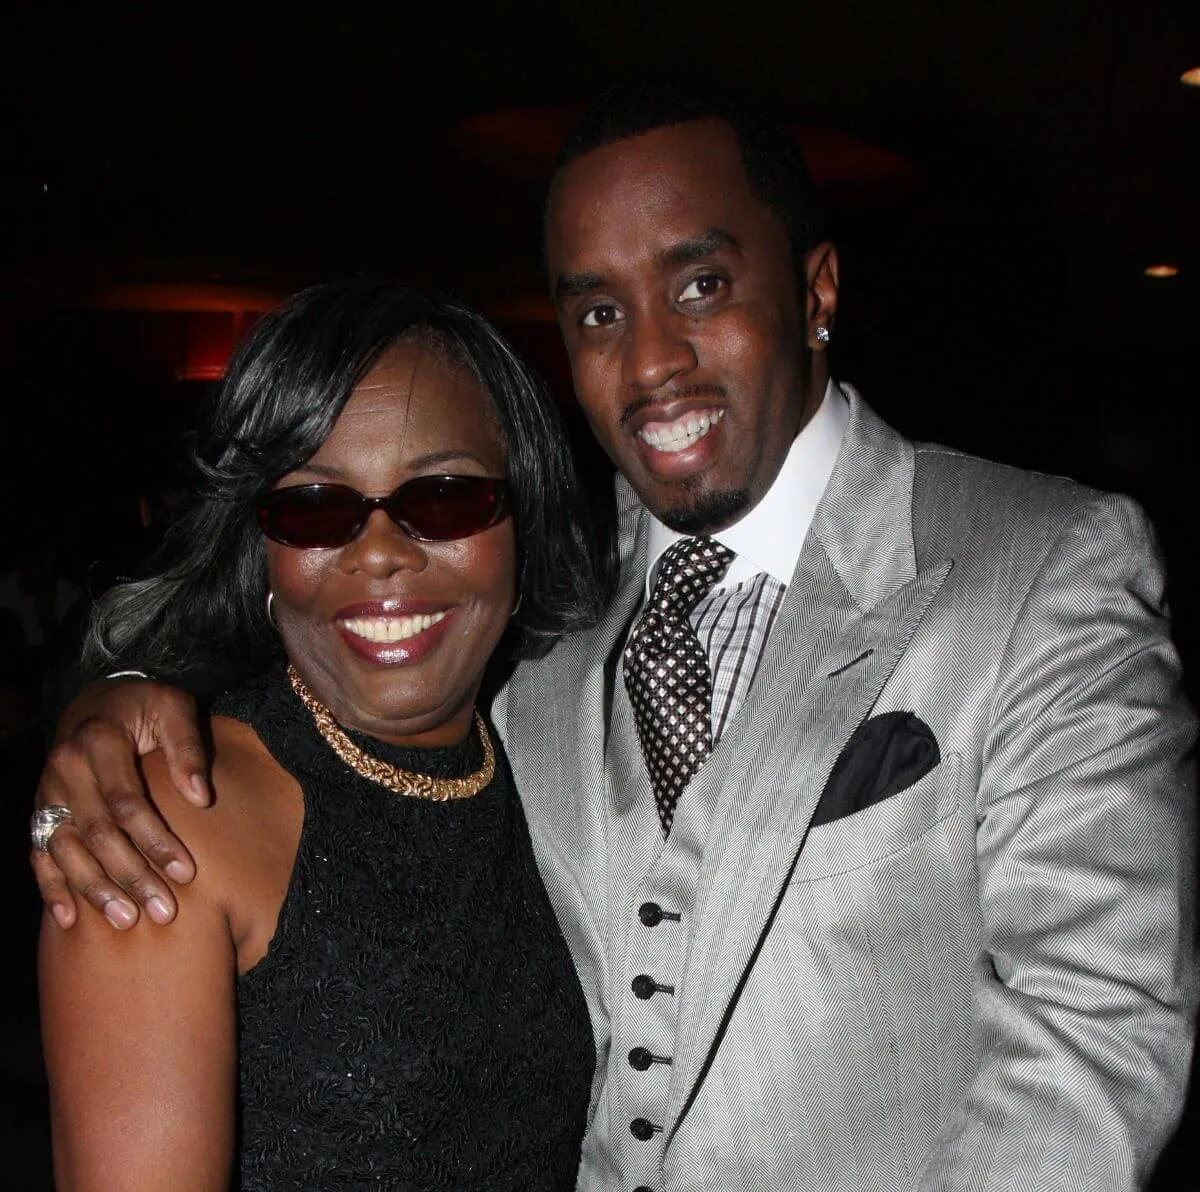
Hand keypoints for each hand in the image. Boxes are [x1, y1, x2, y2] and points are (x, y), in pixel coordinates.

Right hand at [31, 678, 210, 929]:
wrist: (97, 701)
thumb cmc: (146, 707)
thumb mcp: (173, 708)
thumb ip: (188, 748)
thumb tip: (202, 798)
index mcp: (99, 742)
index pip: (128, 803)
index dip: (156, 840)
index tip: (187, 873)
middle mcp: (65, 769)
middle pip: (98, 833)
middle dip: (131, 875)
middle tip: (163, 911)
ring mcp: (48, 793)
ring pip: (66, 850)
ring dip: (95, 889)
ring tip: (126, 921)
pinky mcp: (41, 811)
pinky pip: (40, 853)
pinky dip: (52, 887)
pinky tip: (69, 919)